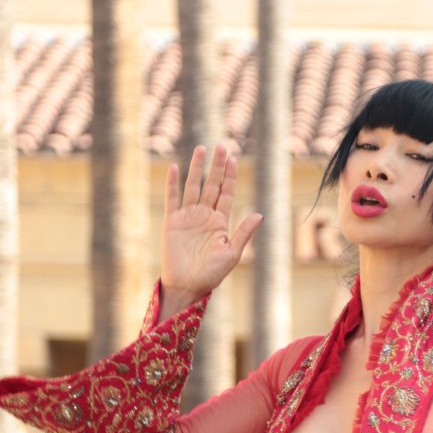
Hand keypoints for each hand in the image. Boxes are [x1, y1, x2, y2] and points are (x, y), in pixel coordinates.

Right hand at [161, 144, 262, 310]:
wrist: (188, 285)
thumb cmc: (212, 274)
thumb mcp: (232, 253)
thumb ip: (244, 233)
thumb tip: (260, 214)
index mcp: (220, 222)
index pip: (226, 193)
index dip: (229, 176)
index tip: (233, 158)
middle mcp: (205, 215)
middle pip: (211, 185)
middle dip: (216, 166)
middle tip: (221, 146)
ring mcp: (188, 217)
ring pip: (193, 186)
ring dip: (197, 168)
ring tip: (201, 149)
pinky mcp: (173, 221)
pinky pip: (173, 198)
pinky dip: (173, 183)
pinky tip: (175, 167)